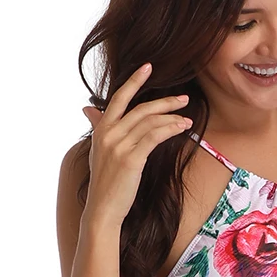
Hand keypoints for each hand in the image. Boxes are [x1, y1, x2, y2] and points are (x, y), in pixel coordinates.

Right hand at [82, 63, 192, 227]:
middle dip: (165, 102)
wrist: (103, 209)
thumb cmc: (105, 183)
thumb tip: (88, 109)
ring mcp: (119, 145)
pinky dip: (170, 129)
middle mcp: (108, 133)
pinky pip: (154, 137)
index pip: (118, 98)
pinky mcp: (131, 159)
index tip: (148, 67)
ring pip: (150, 122)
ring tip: (187, 119)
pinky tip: (182, 128)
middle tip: (183, 98)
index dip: (134, 81)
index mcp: (101, 129)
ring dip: (172, 118)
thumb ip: (97, 128)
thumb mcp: (97, 151)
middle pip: (140, 108)